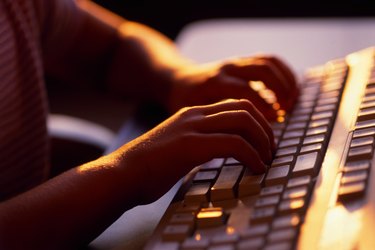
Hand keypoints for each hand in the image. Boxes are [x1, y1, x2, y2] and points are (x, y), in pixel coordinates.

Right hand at [116, 99, 274, 202]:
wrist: (120, 173)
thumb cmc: (147, 167)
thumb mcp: (177, 147)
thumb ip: (199, 144)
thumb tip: (221, 154)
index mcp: (192, 114)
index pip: (235, 106)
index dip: (256, 121)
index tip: (263, 141)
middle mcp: (194, 115)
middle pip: (244, 108)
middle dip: (265, 128)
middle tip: (271, 150)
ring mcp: (192, 127)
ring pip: (243, 121)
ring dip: (262, 141)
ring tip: (266, 160)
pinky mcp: (191, 146)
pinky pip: (234, 144)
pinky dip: (252, 156)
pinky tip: (255, 168)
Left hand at [168, 55, 298, 119]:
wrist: (178, 81)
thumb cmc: (185, 104)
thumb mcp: (193, 115)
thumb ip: (216, 125)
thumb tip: (243, 142)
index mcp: (214, 83)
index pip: (246, 94)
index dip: (262, 111)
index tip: (273, 123)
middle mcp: (226, 69)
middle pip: (262, 72)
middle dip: (279, 92)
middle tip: (286, 113)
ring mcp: (235, 62)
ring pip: (269, 63)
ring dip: (285, 80)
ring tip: (292, 101)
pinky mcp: (242, 61)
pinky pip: (268, 60)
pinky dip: (284, 73)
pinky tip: (290, 90)